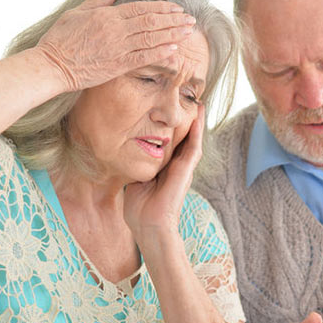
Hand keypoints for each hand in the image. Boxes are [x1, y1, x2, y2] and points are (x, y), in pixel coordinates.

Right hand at [36, 0, 195, 91]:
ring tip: (188, 31)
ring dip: (172, 34)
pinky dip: (161, 52)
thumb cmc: (61, 40)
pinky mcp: (118, 65)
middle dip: (173, 19)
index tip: (176, 8)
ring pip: (151, 38)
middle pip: (151, 22)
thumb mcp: (77, 13)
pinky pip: (144, 57)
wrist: (52, 66)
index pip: (141, 8)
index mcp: (107, 15)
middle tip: (189, 19)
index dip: (161, 8)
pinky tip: (175, 50)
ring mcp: (118, 48)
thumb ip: (99, 1)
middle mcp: (116, 30)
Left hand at [124, 105, 203, 239]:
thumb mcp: (134, 181)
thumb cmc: (139, 209)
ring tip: (197, 100)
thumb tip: (124, 154)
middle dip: (186, 119)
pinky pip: (194, 145)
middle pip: (184, 137)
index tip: (169, 108)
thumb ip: (135, 166)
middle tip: (188, 97)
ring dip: (196, 120)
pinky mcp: (186, 170)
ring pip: (192, 138)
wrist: (148, 225)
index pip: (170, 143)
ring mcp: (183, 168)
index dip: (171, 126)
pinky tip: (199, 114)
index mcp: (165, 169)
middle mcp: (177, 166)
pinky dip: (198, 130)